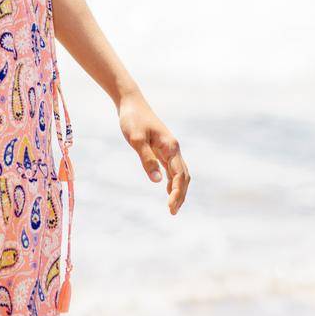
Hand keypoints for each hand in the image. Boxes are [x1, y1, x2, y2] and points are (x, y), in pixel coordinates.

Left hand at [118, 92, 190, 215]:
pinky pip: (172, 168)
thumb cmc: (132, 120)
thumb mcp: (136, 140)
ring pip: (180, 173)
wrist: (130, 103)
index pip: (179, 175)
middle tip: (172, 212)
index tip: (170, 206)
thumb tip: (157, 181)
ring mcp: (169, 149)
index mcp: (170, 147)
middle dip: (181, 195)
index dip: (177, 192)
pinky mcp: (162, 148)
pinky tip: (167, 189)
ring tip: (173, 206)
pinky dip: (173, 181)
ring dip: (179, 189)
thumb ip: (147, 159)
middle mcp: (173, 148)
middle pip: (184, 176)